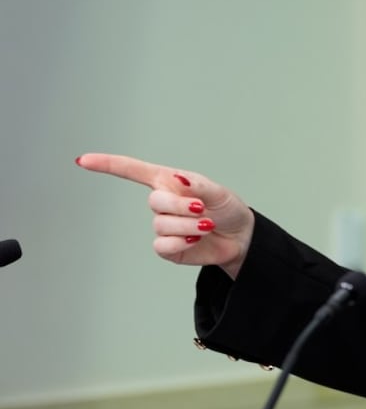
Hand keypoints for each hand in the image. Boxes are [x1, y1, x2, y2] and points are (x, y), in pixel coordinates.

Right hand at [76, 153, 253, 278]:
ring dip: (188, 226)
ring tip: (207, 225)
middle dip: (180, 206)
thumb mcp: (218, 192)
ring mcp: (163, 225)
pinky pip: (163, 245)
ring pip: (162, 225)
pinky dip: (182, 242)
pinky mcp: (167, 247)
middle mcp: (162, 202)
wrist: (240, 238)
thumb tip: (177, 180)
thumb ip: (198, 186)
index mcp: (169, 182)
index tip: (82, 160)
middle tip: (202, 209)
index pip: (133, 171)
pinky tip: (196, 239)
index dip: (108, 165)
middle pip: (154, 201)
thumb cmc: (227, 208)